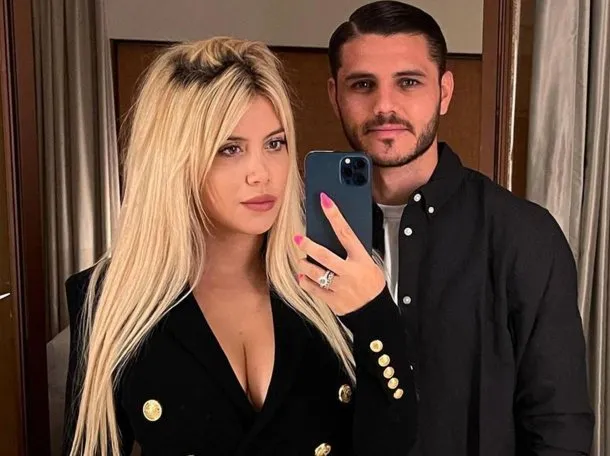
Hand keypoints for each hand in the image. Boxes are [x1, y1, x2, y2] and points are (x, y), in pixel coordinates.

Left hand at [294, 192, 385, 314]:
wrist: (375, 312)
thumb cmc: (372, 284)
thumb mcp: (370, 264)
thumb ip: (353, 253)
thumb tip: (336, 237)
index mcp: (361, 259)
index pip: (345, 233)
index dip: (334, 215)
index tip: (324, 201)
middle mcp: (349, 272)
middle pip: (324, 255)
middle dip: (308, 245)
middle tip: (298, 238)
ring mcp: (340, 287)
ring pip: (315, 273)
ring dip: (304, 265)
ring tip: (301, 260)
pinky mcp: (333, 301)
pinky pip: (313, 289)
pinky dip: (305, 282)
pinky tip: (302, 276)